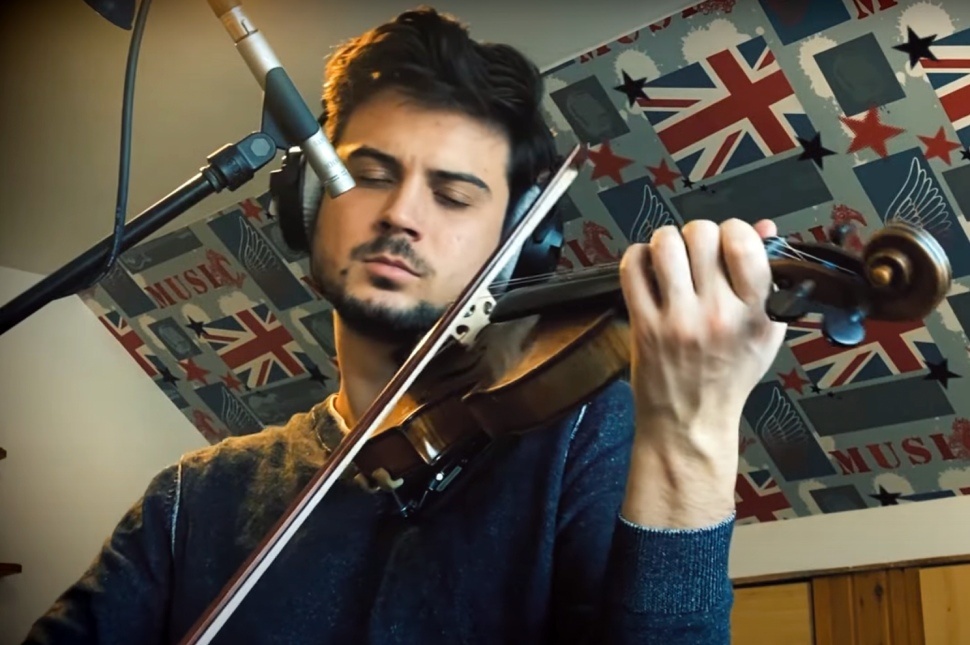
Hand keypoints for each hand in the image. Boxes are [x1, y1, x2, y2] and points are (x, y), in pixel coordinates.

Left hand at [617, 218, 786, 527]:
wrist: (689, 422)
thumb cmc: (728, 379)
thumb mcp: (764, 333)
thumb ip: (769, 280)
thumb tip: (765, 229)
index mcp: (753, 314)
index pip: (745, 244)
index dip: (735, 230)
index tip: (730, 238)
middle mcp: (716, 314)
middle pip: (702, 236)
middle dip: (699, 235)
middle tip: (697, 251)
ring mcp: (677, 320)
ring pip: (665, 245)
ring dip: (667, 242)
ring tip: (671, 258)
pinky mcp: (644, 325)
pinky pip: (632, 269)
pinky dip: (637, 258)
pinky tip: (647, 268)